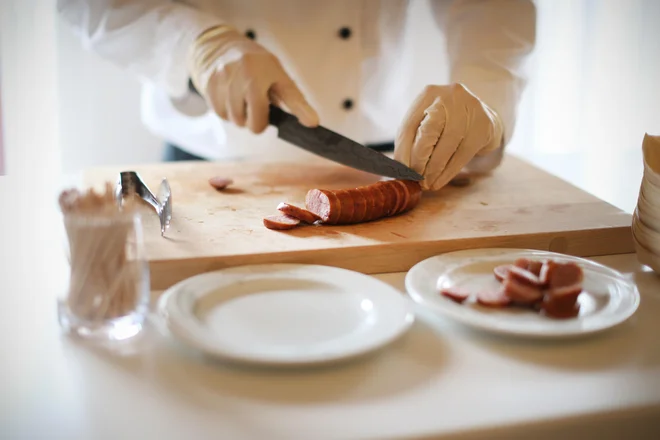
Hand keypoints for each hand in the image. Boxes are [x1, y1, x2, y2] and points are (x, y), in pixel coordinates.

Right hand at [188, 25, 317, 132]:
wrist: (217, 46)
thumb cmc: (253, 64)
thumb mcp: (275, 73)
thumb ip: (290, 98)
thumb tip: (310, 122)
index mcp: (269, 70)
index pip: (289, 95)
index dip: (301, 110)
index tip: (312, 123)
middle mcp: (247, 74)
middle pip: (254, 122)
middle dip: (256, 121)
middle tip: (256, 108)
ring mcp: (226, 80)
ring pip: (236, 121)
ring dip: (240, 117)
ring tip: (242, 101)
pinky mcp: (209, 86)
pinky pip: (221, 114)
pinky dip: (226, 112)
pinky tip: (229, 99)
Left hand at [394, 83, 502, 190]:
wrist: (484, 118)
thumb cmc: (448, 124)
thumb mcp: (429, 123)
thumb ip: (414, 141)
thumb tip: (400, 169)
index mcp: (428, 94)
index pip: (409, 125)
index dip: (402, 151)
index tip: (400, 171)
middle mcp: (449, 97)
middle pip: (428, 131)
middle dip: (419, 159)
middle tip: (415, 178)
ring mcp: (469, 109)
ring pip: (446, 145)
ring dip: (434, 170)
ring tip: (427, 184)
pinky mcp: (483, 126)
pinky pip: (462, 154)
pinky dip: (448, 172)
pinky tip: (439, 182)